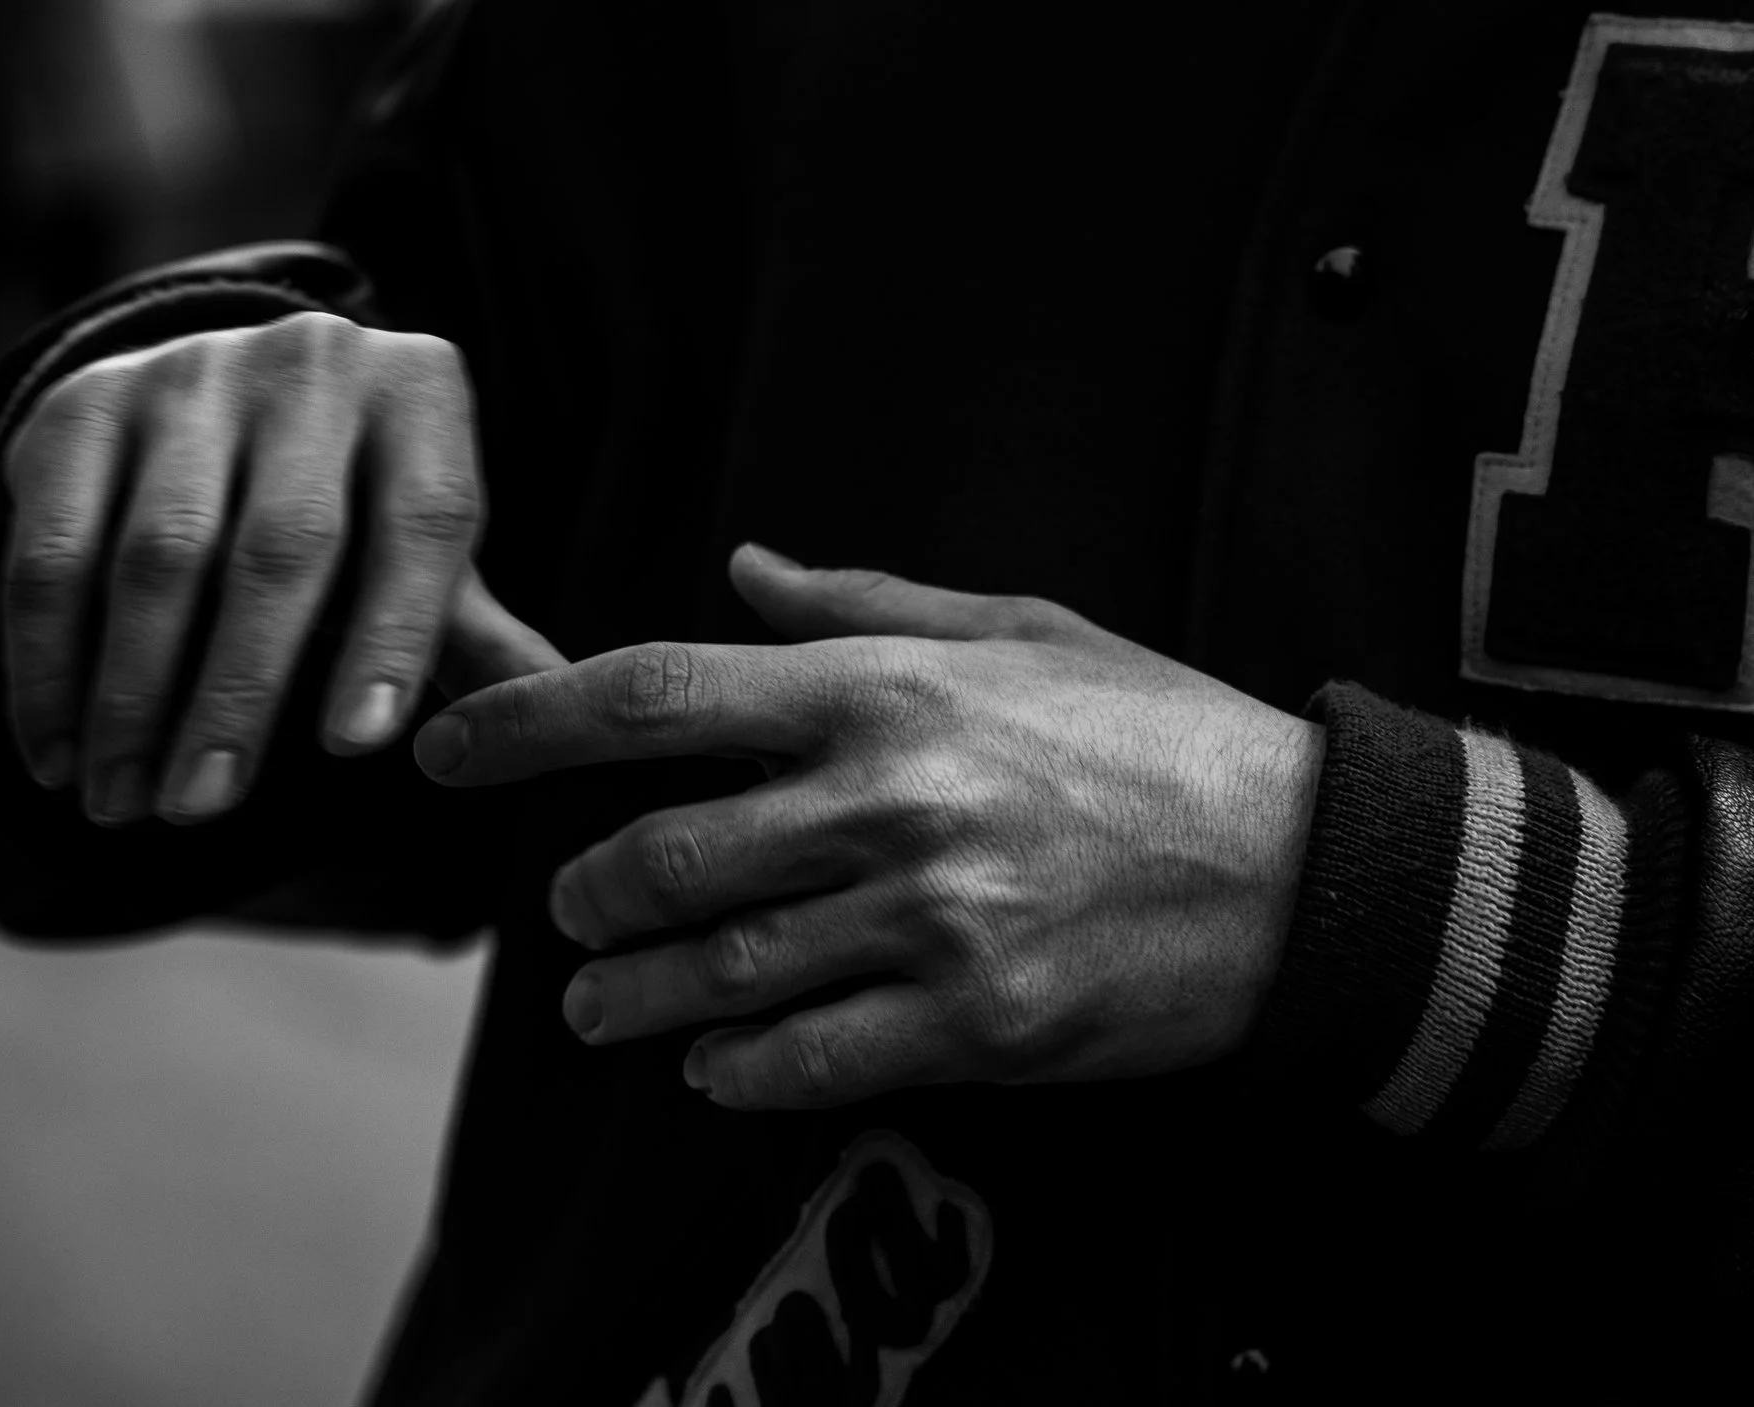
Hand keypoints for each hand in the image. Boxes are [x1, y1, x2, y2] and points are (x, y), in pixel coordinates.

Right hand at [0, 310, 558, 825]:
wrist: (227, 398)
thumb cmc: (358, 505)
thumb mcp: (427, 551)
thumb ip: (479, 637)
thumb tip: (567, 723)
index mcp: (424, 396)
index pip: (423, 524)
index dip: (391, 637)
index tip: (356, 749)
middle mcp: (314, 365)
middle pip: (281, 548)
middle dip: (239, 693)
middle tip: (203, 811)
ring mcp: (189, 376)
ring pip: (158, 556)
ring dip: (134, 696)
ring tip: (125, 802)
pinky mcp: (84, 405)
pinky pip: (52, 550)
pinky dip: (48, 663)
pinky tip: (57, 752)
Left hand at [413, 546, 1326, 1108]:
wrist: (1307, 866)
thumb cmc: (1164, 738)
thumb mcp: (1025, 630)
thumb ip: (866, 604)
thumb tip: (743, 570)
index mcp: (886, 689)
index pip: (653, 697)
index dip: (523, 724)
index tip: (446, 752)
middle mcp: (890, 802)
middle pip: (658, 859)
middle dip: (585, 899)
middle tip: (571, 918)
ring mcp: (930, 922)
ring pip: (713, 976)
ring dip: (632, 1001)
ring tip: (607, 1010)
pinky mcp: (974, 1024)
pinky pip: (801, 1063)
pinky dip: (733, 1072)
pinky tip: (717, 1066)